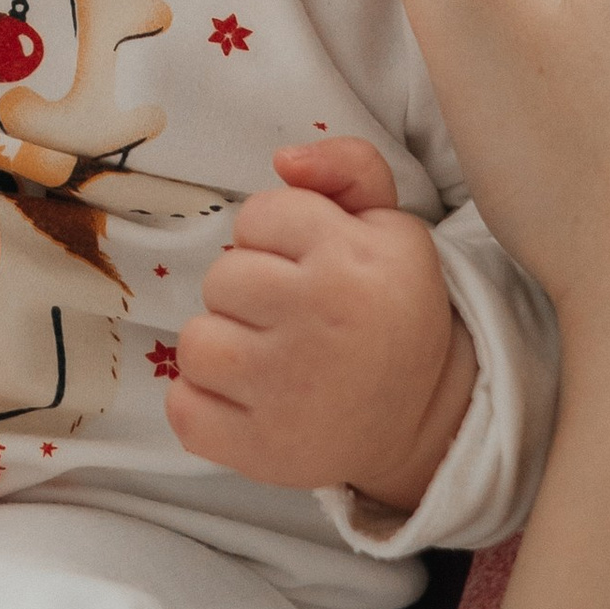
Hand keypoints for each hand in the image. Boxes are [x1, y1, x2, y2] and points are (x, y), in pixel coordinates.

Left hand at [168, 136, 475, 513]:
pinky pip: (183, 407)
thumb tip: (284, 159)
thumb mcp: (391, 226)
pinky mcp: (261, 449)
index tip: (310, 267)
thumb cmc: (392, 310)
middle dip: (248, 292)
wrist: (426, 420)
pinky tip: (246, 400)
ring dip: (223, 347)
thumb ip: (347, 168)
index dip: (277, 238)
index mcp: (350, 259)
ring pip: (195, 342)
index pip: (258, 215)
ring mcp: (285, 391)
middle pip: (221, 277)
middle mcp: (317, 321)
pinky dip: (202, 404)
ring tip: (267, 357)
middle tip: (291, 317)